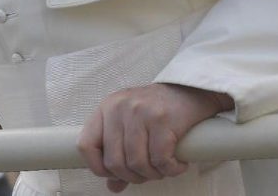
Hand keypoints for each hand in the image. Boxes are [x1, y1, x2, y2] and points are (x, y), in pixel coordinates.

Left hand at [77, 82, 232, 192]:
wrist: (192, 91)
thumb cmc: (159, 112)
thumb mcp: (132, 127)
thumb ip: (120, 155)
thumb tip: (112, 187)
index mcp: (106, 108)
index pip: (85, 145)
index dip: (98, 168)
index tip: (115, 174)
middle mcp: (118, 108)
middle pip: (114, 162)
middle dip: (133, 176)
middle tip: (148, 173)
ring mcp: (139, 112)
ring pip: (137, 163)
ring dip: (153, 175)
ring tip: (163, 168)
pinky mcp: (162, 119)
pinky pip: (160, 160)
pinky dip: (171, 169)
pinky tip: (177, 164)